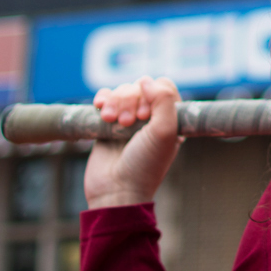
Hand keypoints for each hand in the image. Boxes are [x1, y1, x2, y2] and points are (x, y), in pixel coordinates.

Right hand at [81, 75, 182, 210]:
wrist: (116, 190)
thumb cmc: (145, 165)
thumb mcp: (165, 132)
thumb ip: (164, 100)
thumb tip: (146, 80)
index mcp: (170, 120)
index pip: (164, 87)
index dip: (153, 94)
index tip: (146, 115)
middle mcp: (150, 119)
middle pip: (140, 87)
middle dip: (131, 100)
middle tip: (128, 123)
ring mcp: (128, 121)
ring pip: (122, 92)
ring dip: (116, 102)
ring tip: (112, 121)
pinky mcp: (107, 125)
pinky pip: (105, 99)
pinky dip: (103, 99)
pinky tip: (100, 108)